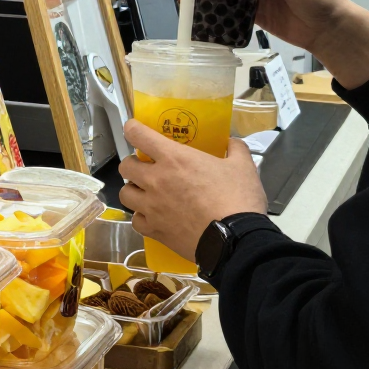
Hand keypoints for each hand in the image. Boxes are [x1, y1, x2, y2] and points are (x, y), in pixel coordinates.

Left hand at [118, 120, 266, 263]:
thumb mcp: (243, 166)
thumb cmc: (238, 199)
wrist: (236, 240)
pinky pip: (136, 220)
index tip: (135, 130)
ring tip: (146, 193)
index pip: (138, 135)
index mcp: (173, 158)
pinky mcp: (154, 229)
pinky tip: (154, 217)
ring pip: (125, 193)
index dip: (133, 129)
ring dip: (134, 190)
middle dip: (133, 164)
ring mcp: (151, 206)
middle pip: (125, 166)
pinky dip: (142, 217)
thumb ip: (235, 149)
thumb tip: (232, 142)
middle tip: (147, 168)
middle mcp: (155, 180)